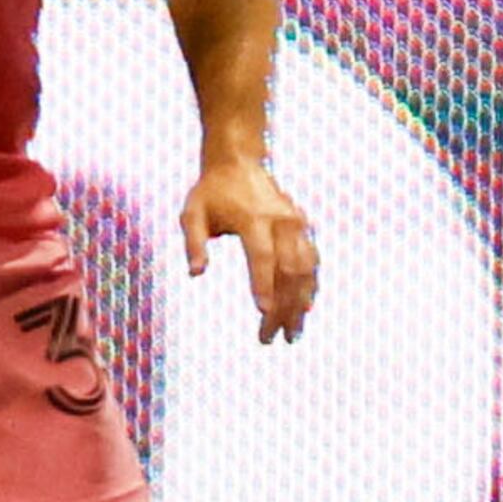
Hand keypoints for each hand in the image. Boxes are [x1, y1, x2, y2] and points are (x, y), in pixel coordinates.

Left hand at [183, 151, 316, 342]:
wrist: (239, 163)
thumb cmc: (210, 193)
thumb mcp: (192, 213)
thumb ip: (193, 242)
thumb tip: (195, 273)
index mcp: (253, 218)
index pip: (262, 257)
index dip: (263, 285)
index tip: (263, 314)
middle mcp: (281, 222)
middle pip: (288, 271)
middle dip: (282, 307)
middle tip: (270, 339)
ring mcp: (297, 224)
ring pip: (305, 270)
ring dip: (300, 303)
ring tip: (291, 333)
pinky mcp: (303, 227)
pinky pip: (311, 261)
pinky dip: (309, 286)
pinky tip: (304, 308)